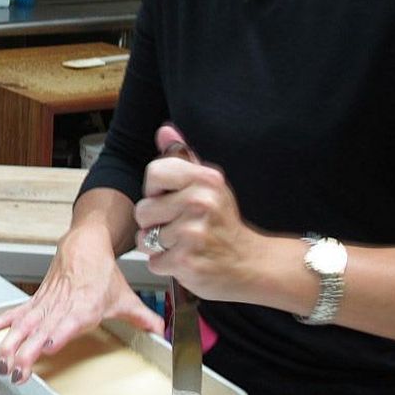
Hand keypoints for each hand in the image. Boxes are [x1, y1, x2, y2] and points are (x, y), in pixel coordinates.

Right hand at [0, 221, 163, 384]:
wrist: (84, 244)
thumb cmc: (102, 271)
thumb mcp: (125, 295)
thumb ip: (143, 317)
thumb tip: (162, 332)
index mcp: (85, 305)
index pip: (69, 321)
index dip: (56, 334)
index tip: (45, 346)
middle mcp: (62, 305)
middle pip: (40, 329)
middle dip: (26, 351)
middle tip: (16, 370)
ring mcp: (45, 302)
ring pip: (24, 324)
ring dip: (10, 343)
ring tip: (0, 362)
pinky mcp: (36, 300)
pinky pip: (14, 313)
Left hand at [134, 124, 263, 299]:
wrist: (251, 264)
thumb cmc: (223, 223)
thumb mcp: (209, 184)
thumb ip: (183, 156)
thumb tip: (165, 130)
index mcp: (205, 179)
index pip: (154, 173)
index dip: (156, 190)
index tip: (172, 198)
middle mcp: (200, 202)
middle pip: (143, 210)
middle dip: (155, 222)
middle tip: (181, 227)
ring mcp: (193, 233)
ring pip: (145, 238)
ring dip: (159, 246)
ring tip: (184, 244)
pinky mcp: (187, 262)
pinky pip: (153, 261)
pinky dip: (165, 264)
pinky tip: (187, 259)